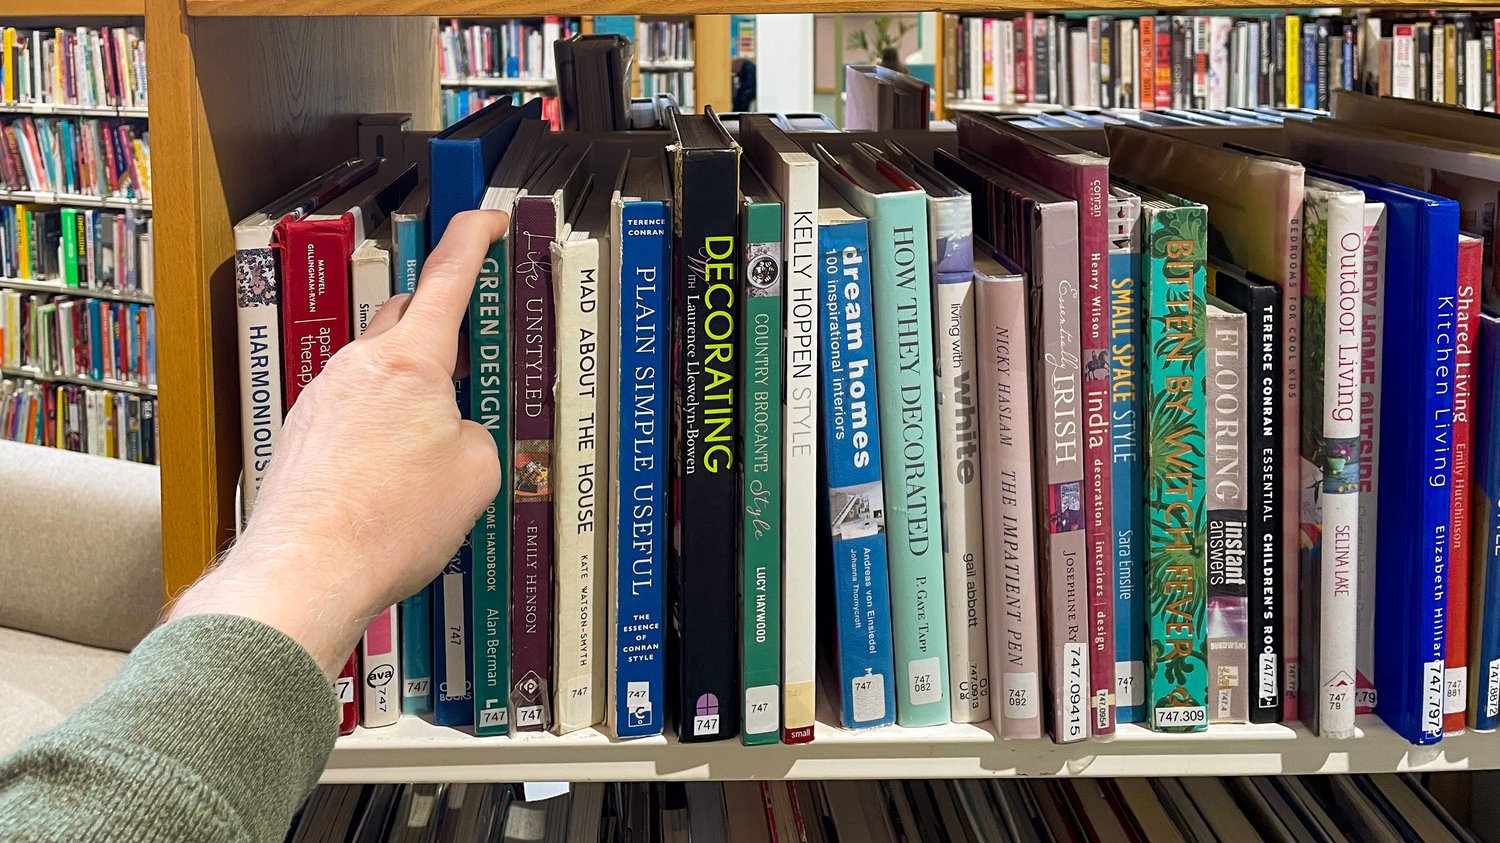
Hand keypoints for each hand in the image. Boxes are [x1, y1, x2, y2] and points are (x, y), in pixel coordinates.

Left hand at [169, 210, 507, 676]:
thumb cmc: (390, 523)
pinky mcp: (301, 435)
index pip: (449, 278)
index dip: (474, 240)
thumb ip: (474, 433)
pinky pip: (350, 411)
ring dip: (409, 388)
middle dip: (443, 322)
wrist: (307, 571)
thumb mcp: (477, 473)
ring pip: (376, 369)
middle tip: (474, 347)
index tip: (489, 219)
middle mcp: (358, 367)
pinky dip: (378, 426)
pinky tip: (393, 474)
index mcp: (410, 361)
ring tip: (435, 439)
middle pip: (407, 316)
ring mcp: (322, 399)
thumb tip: (452, 435)